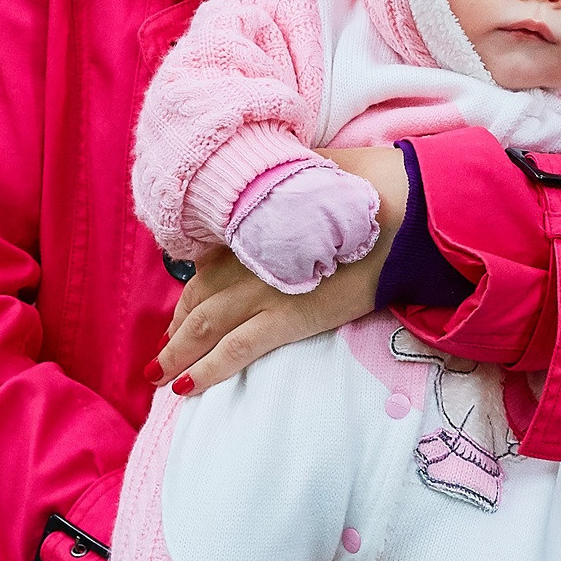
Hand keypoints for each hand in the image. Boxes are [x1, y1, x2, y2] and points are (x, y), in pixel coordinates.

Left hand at [156, 146, 409, 394]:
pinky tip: (185, 389)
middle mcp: (246, 257)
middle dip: (177, 329)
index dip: (192, 293)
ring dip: (177, 354)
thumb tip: (288, 175)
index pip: (207, 265)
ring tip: (158, 377)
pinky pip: (235, 350)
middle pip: (198, 298)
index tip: (183, 312)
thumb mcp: (316, 172)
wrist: (401, 211)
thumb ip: (290, 180)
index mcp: (251, 222)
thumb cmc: (366, 187)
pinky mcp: (287, 318)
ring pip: (203, 327)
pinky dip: (206, 371)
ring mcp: (262, 289)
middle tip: (163, 352)